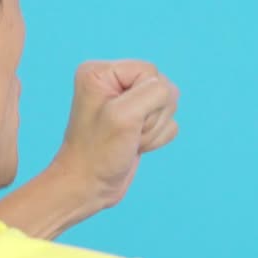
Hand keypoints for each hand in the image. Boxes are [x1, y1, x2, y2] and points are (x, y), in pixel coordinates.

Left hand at [52, 59, 179, 208]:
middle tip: (126, 134)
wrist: (89, 186)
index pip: (149, 71)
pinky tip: (134, 146)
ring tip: (128, 141)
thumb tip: (169, 92)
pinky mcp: (139, 120)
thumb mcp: (125, 115)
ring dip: (153, 130)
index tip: (123, 120)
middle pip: (162, 87)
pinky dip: (157, 138)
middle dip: (151, 117)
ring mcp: (128, 102)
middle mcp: (113, 82)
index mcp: (101, 72)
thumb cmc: (98, 152)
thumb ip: (154, 92)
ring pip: (169, 106)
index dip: (146, 99)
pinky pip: (169, 122)